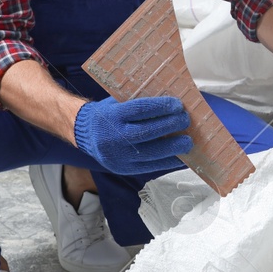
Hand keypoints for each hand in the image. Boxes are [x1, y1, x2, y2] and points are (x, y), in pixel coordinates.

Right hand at [73, 96, 192, 175]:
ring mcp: (118, 156)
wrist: (84, 133)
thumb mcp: (117, 102)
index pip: (140, 110)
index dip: (161, 107)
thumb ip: (138, 102)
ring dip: (173, 148)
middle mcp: (113, 137)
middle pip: (147, 132)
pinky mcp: (123, 169)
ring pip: (150, 153)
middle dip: (170, 126)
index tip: (177, 105)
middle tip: (186, 120)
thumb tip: (170, 103)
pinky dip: (168, 162)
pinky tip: (181, 158)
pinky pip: (149, 167)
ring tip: (188, 142)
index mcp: (111, 116)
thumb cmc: (106, 114)